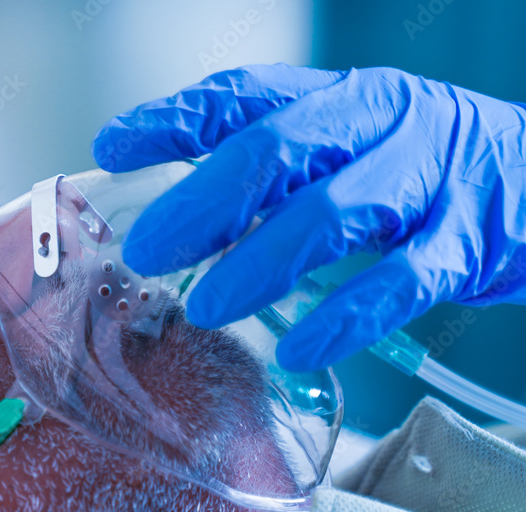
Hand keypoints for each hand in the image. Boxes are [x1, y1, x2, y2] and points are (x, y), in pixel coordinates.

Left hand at [92, 64, 525, 371]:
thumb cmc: (414, 170)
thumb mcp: (339, 147)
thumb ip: (264, 168)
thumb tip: (169, 203)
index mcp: (336, 99)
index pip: (241, 96)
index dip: (173, 118)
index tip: (112, 147)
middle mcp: (378, 122)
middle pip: (276, 150)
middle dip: (203, 202)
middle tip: (147, 249)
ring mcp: (424, 178)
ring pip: (332, 212)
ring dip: (260, 262)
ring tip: (206, 306)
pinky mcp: (466, 241)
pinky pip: (399, 281)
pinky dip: (345, 317)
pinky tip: (299, 347)